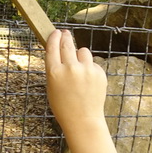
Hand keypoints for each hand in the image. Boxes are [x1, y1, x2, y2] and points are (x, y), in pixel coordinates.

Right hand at [45, 29, 116, 152]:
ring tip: (78, 70)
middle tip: (65, 33)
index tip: (56, 32)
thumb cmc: (64, 106)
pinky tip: (88, 83)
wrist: (83, 120)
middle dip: (66, 37)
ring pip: (83, 51)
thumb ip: (55, 69)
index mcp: (54, 73)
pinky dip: (90, 69)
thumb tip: (59, 49)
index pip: (53, 47)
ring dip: (80, 56)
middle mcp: (70, 69)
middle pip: (67, 44)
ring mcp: (86, 71)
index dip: (54, 37)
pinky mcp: (99, 74)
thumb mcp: (52, 87)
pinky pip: (93, 64)